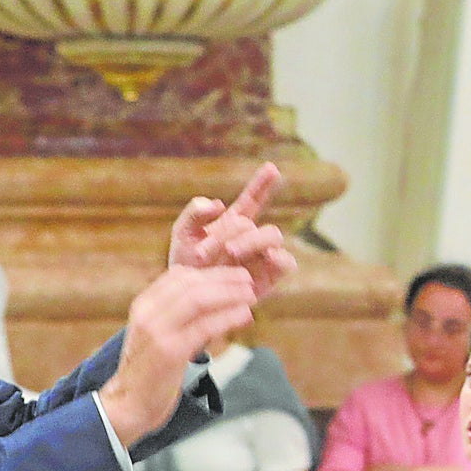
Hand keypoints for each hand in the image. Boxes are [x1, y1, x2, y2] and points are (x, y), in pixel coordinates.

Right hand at [99, 266, 259, 445]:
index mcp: (144, 305)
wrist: (128, 403)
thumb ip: (180, 316)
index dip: (211, 272)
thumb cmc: (150, 370)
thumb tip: (218, 299)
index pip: (178, 276)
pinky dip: (229, 317)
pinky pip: (205, 327)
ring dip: (230, 294)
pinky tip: (245, 316)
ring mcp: (157, 332)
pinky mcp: (170, 352)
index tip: (234, 275)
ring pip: (199, 299)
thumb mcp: (159, 334)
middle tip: (249, 280)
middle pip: (191, 283)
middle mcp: (148, 314)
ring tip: (252, 295)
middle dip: (224, 278)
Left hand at [169, 163, 296, 299]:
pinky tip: (265, 257)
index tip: (271, 168)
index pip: (253, 199)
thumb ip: (194, 213)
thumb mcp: (183, 234)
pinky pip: (287, 262)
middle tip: (212, 250)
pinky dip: (278, 257)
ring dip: (252, 241)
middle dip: (232, 232)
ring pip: (273, 236)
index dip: (263, 184)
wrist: (188, 302)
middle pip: (254, 222)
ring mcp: (264, 257)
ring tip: (230, 253)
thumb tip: (219, 204)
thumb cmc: (187, 267)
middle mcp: (252, 238)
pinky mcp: (271, 277)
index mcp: (232, 223)